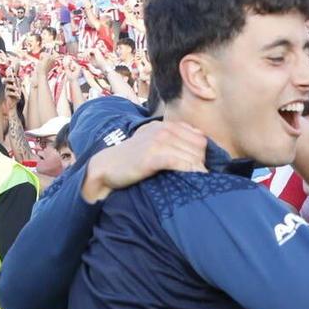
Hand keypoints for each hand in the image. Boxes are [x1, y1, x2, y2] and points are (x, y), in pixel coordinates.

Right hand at [82, 119, 208, 201]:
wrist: (106, 166)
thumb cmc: (131, 159)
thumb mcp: (153, 142)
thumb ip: (173, 140)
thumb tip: (199, 147)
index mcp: (166, 126)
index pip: (199, 138)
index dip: (202, 155)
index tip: (199, 168)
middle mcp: (163, 130)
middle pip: (199, 147)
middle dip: (201, 164)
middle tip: (198, 177)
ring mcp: (157, 142)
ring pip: (192, 155)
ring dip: (198, 170)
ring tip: (199, 183)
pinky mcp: (151, 156)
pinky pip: (179, 162)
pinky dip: (189, 171)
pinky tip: (192, 179)